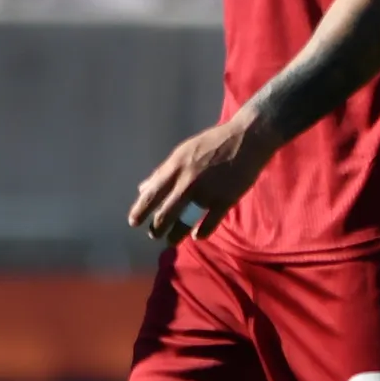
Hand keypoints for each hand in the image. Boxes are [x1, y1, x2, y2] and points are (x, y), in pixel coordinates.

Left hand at [129, 112, 280, 241]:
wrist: (246, 139)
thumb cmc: (211, 143)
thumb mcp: (182, 153)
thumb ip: (163, 172)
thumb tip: (143, 189)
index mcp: (175, 168)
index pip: (151, 195)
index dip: (139, 211)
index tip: (133, 222)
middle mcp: (187, 182)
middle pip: (165, 214)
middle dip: (156, 229)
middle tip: (154, 234)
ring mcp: (207, 193)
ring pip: (185, 223)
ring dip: (175, 235)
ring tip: (170, 241)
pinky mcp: (225, 200)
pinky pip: (209, 223)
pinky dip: (201, 233)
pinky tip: (196, 236)